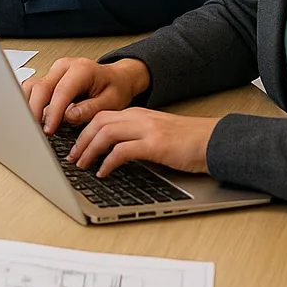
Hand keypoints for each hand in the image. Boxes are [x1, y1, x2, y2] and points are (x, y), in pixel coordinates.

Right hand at [22, 57, 150, 133]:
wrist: (117, 79)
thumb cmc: (116, 88)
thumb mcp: (111, 102)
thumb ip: (90, 109)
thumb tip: (69, 116)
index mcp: (82, 69)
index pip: (61, 90)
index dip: (53, 112)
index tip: (49, 129)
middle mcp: (64, 66)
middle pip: (41, 86)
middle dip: (35, 110)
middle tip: (35, 131)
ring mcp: (55, 71)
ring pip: (32, 86)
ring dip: (29, 106)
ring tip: (31, 125)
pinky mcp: (49, 78)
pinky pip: (33, 88)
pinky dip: (29, 102)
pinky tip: (31, 116)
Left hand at [68, 107, 217, 177]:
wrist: (214, 141)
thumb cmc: (187, 142)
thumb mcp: (155, 135)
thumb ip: (135, 138)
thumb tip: (112, 153)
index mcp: (137, 114)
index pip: (101, 116)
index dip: (83, 131)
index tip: (74, 146)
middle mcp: (139, 117)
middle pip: (98, 122)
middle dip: (80, 140)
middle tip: (72, 157)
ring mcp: (147, 129)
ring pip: (105, 133)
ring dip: (89, 150)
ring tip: (82, 165)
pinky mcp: (155, 144)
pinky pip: (122, 151)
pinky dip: (108, 162)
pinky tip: (103, 172)